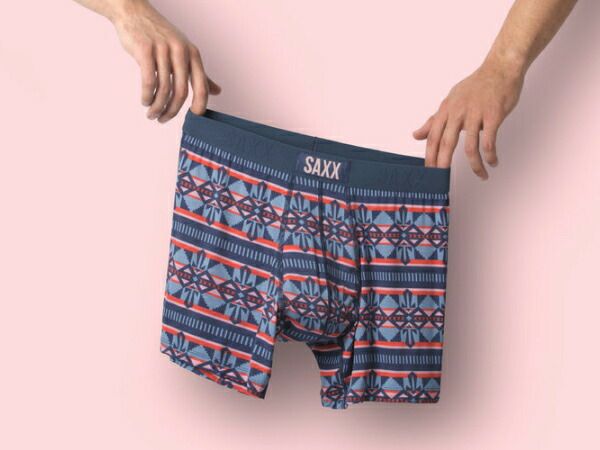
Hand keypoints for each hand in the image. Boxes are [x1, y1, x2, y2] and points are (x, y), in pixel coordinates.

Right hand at [110, 1, 220, 122]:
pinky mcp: (145, 50)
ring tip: (152, 114)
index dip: (200, 104)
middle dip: (172, 111)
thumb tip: (217, 92)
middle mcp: (180, 52)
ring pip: (164, 89)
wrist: (134, 12)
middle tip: (163, 119)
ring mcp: (163, 50)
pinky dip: (147, 96)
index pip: (202, 86)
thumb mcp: (184, 51)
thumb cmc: (160, 35)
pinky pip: (149, 81)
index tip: (194, 116)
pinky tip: (145, 101)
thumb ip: (200, 73)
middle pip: (181, 92)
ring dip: (157, 107)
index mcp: (193, 54)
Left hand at [413, 61, 523, 179]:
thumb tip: (416, 135)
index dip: (429, 155)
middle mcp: (458, 112)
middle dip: (442, 163)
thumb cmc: (476, 86)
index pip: (433, 136)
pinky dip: (491, 156)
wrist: (501, 68)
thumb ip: (434, 120)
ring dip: (475, 165)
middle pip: (446, 143)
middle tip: (443, 178)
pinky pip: (489, 142)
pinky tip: (493, 162)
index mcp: (446, 109)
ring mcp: (476, 113)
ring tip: (481, 174)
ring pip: (470, 147)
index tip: (428, 170)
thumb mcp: (450, 100)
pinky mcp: (493, 115)